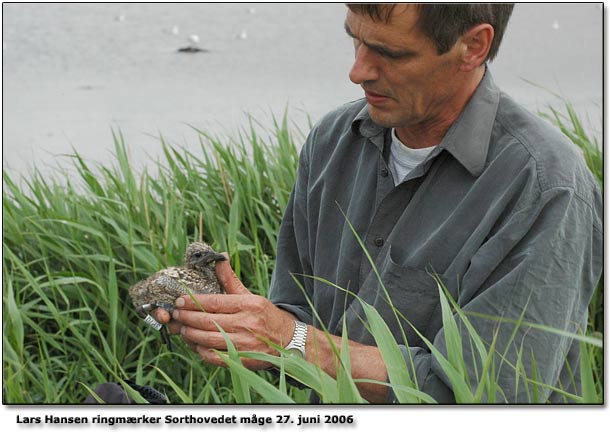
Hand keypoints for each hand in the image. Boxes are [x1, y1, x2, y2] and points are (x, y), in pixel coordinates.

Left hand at [156, 253, 296, 368]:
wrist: (287, 341)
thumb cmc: (265, 315)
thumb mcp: (250, 295)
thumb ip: (230, 279)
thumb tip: (220, 257)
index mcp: (249, 305)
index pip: (215, 302)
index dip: (193, 302)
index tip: (179, 300)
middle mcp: (247, 324)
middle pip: (208, 321)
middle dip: (187, 318)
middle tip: (175, 314)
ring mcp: (244, 344)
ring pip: (208, 340)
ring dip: (190, 334)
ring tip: (182, 328)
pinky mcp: (242, 360)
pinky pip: (214, 357)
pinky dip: (201, 351)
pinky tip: (195, 345)